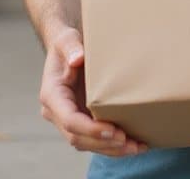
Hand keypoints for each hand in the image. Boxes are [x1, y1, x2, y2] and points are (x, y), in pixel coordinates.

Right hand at [39, 25, 147, 156]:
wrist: (67, 51)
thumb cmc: (68, 45)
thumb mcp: (68, 39)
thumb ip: (71, 47)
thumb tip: (78, 59)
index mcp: (52, 95)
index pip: (69, 120)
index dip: (91, 129)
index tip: (113, 130)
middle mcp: (57, 112)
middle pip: (78, 138)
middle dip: (105, 143)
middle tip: (130, 142)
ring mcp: (69, 120)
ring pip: (87, 144)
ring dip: (112, 149)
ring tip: (137, 147)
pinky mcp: (82, 122)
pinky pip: (95, 140)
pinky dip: (114, 145)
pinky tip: (135, 145)